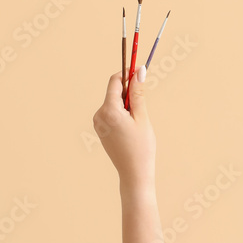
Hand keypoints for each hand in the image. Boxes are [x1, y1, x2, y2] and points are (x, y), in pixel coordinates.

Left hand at [93, 66, 155, 189]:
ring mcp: (98, 122)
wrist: (133, 174)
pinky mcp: (100, 129)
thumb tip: (139, 71)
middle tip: (144, 98)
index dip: (127, 72)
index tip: (140, 68)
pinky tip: (132, 126)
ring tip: (139, 120)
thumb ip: (138, 93)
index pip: (115, 81)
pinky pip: (111, 112)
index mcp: (109, 110)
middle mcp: (99, 114)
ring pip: (113, 102)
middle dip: (129, 90)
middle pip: (114, 91)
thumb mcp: (142, 117)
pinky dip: (122, 111)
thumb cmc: (141, 148)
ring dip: (127, 103)